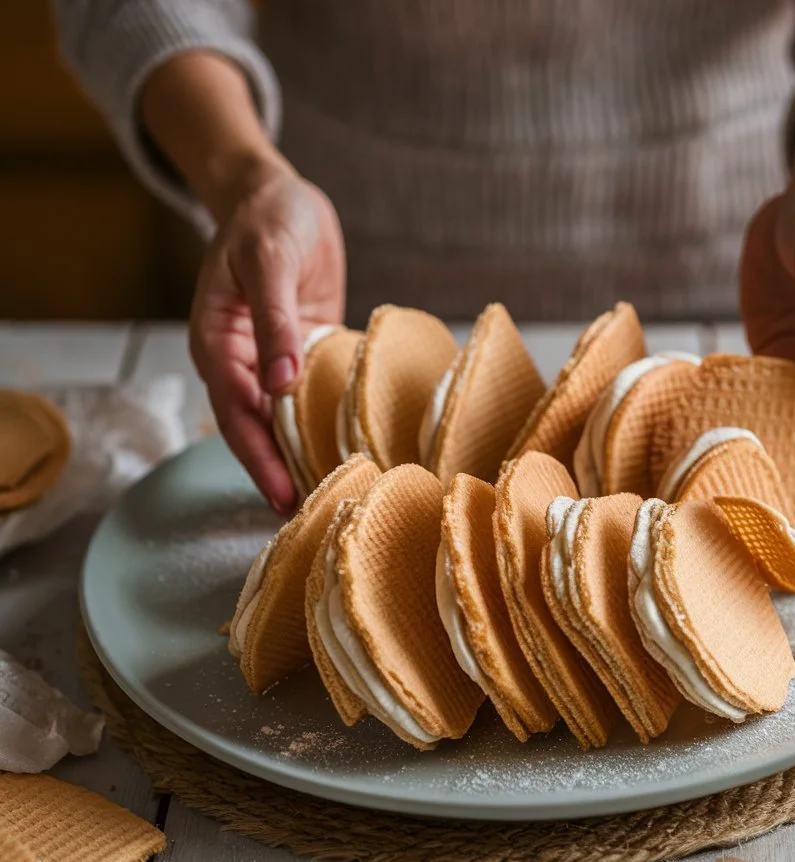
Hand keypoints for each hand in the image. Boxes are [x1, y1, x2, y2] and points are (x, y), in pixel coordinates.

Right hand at [189, 163, 344, 513]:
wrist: (281, 194)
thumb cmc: (267, 219)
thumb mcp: (268, 261)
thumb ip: (273, 323)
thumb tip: (281, 384)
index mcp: (218, 346)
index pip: (236, 415)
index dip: (258, 458)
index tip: (283, 494)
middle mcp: (243, 365)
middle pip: (259, 430)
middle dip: (282, 470)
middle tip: (313, 513)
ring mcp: (274, 364)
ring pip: (287, 421)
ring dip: (306, 453)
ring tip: (337, 494)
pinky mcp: (306, 355)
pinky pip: (315, 397)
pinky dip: (330, 422)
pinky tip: (355, 449)